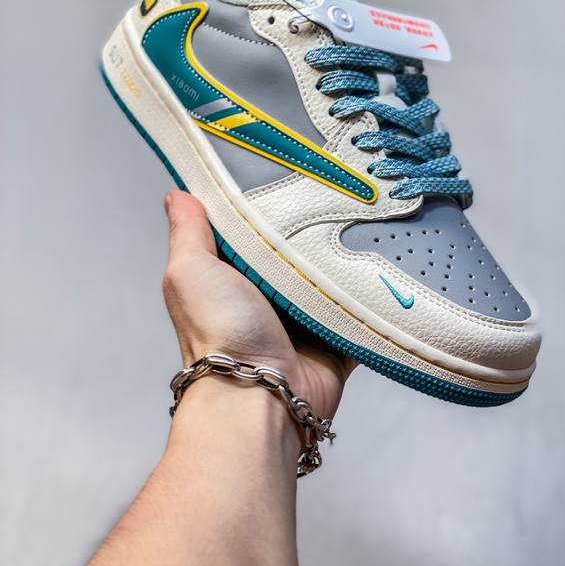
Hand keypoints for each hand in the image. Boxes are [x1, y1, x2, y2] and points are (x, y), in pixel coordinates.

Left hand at [162, 190, 356, 419]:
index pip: (252, 230)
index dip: (266, 203)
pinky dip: (373, 296)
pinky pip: (362, 311)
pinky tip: (386, 265)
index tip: (290, 168)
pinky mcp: (337, 339)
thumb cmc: (219, 335)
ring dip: (346, 260)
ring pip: (333, 278)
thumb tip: (177, 193)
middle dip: (315, 228)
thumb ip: (188, 231)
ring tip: (370, 218)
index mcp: (233, 276)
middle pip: (297, 251)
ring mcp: (305, 319)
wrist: (261, 397)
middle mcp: (268, 297)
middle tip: (342, 190)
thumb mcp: (191, 271)